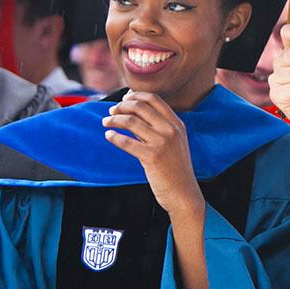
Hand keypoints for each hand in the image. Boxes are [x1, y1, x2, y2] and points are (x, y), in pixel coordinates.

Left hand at [103, 91, 203, 216]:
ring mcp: (162, 142)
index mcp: (177, 124)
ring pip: (131, 122)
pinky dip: (114, 137)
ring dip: (114, 120)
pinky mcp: (152, 156)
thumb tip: (134, 114)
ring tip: (106, 122)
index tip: (125, 99)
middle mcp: (171, 130)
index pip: (154, 99)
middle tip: (112, 112)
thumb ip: (158, 128)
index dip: (136, 95)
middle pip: (140, 107)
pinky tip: (109, 136)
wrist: (183, 193)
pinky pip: (127, 142)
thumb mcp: (174, 143)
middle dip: (122, 106)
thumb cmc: (175, 169)